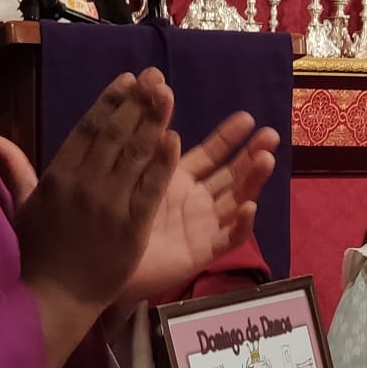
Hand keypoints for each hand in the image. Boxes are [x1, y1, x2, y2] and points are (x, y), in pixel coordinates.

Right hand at [0, 72, 176, 367]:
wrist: (54, 300)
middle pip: (114, 135)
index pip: (87, 129)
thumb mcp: (24, 208)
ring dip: (153, 121)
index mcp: (58, 177)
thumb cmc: (38, 254)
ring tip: (167, 94)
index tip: (127, 79)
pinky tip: (174, 140)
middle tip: (154, 77)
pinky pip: (150, 190)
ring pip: (134, 156)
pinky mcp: (132, 229)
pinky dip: (161, 164)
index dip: (109, 101)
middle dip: (136, 102)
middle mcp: (83, 185)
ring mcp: (109, 206)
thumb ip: (17, 170)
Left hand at [117, 111, 280, 308]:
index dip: (229, 137)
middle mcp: (197, 200)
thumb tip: (157, 102)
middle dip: (252, 154)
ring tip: (267, 159)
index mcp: (179, 179)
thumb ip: (147, 145)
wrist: (96, 265)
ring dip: (253, 180)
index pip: (211, 154)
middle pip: (233, 175)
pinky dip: (241, 225)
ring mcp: (203, 226)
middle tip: (270, 135)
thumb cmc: (110, 219)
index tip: (246, 118)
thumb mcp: (131, 175)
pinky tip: (248, 207)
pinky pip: (228, 239)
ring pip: (237, 200)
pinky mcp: (202, 252)